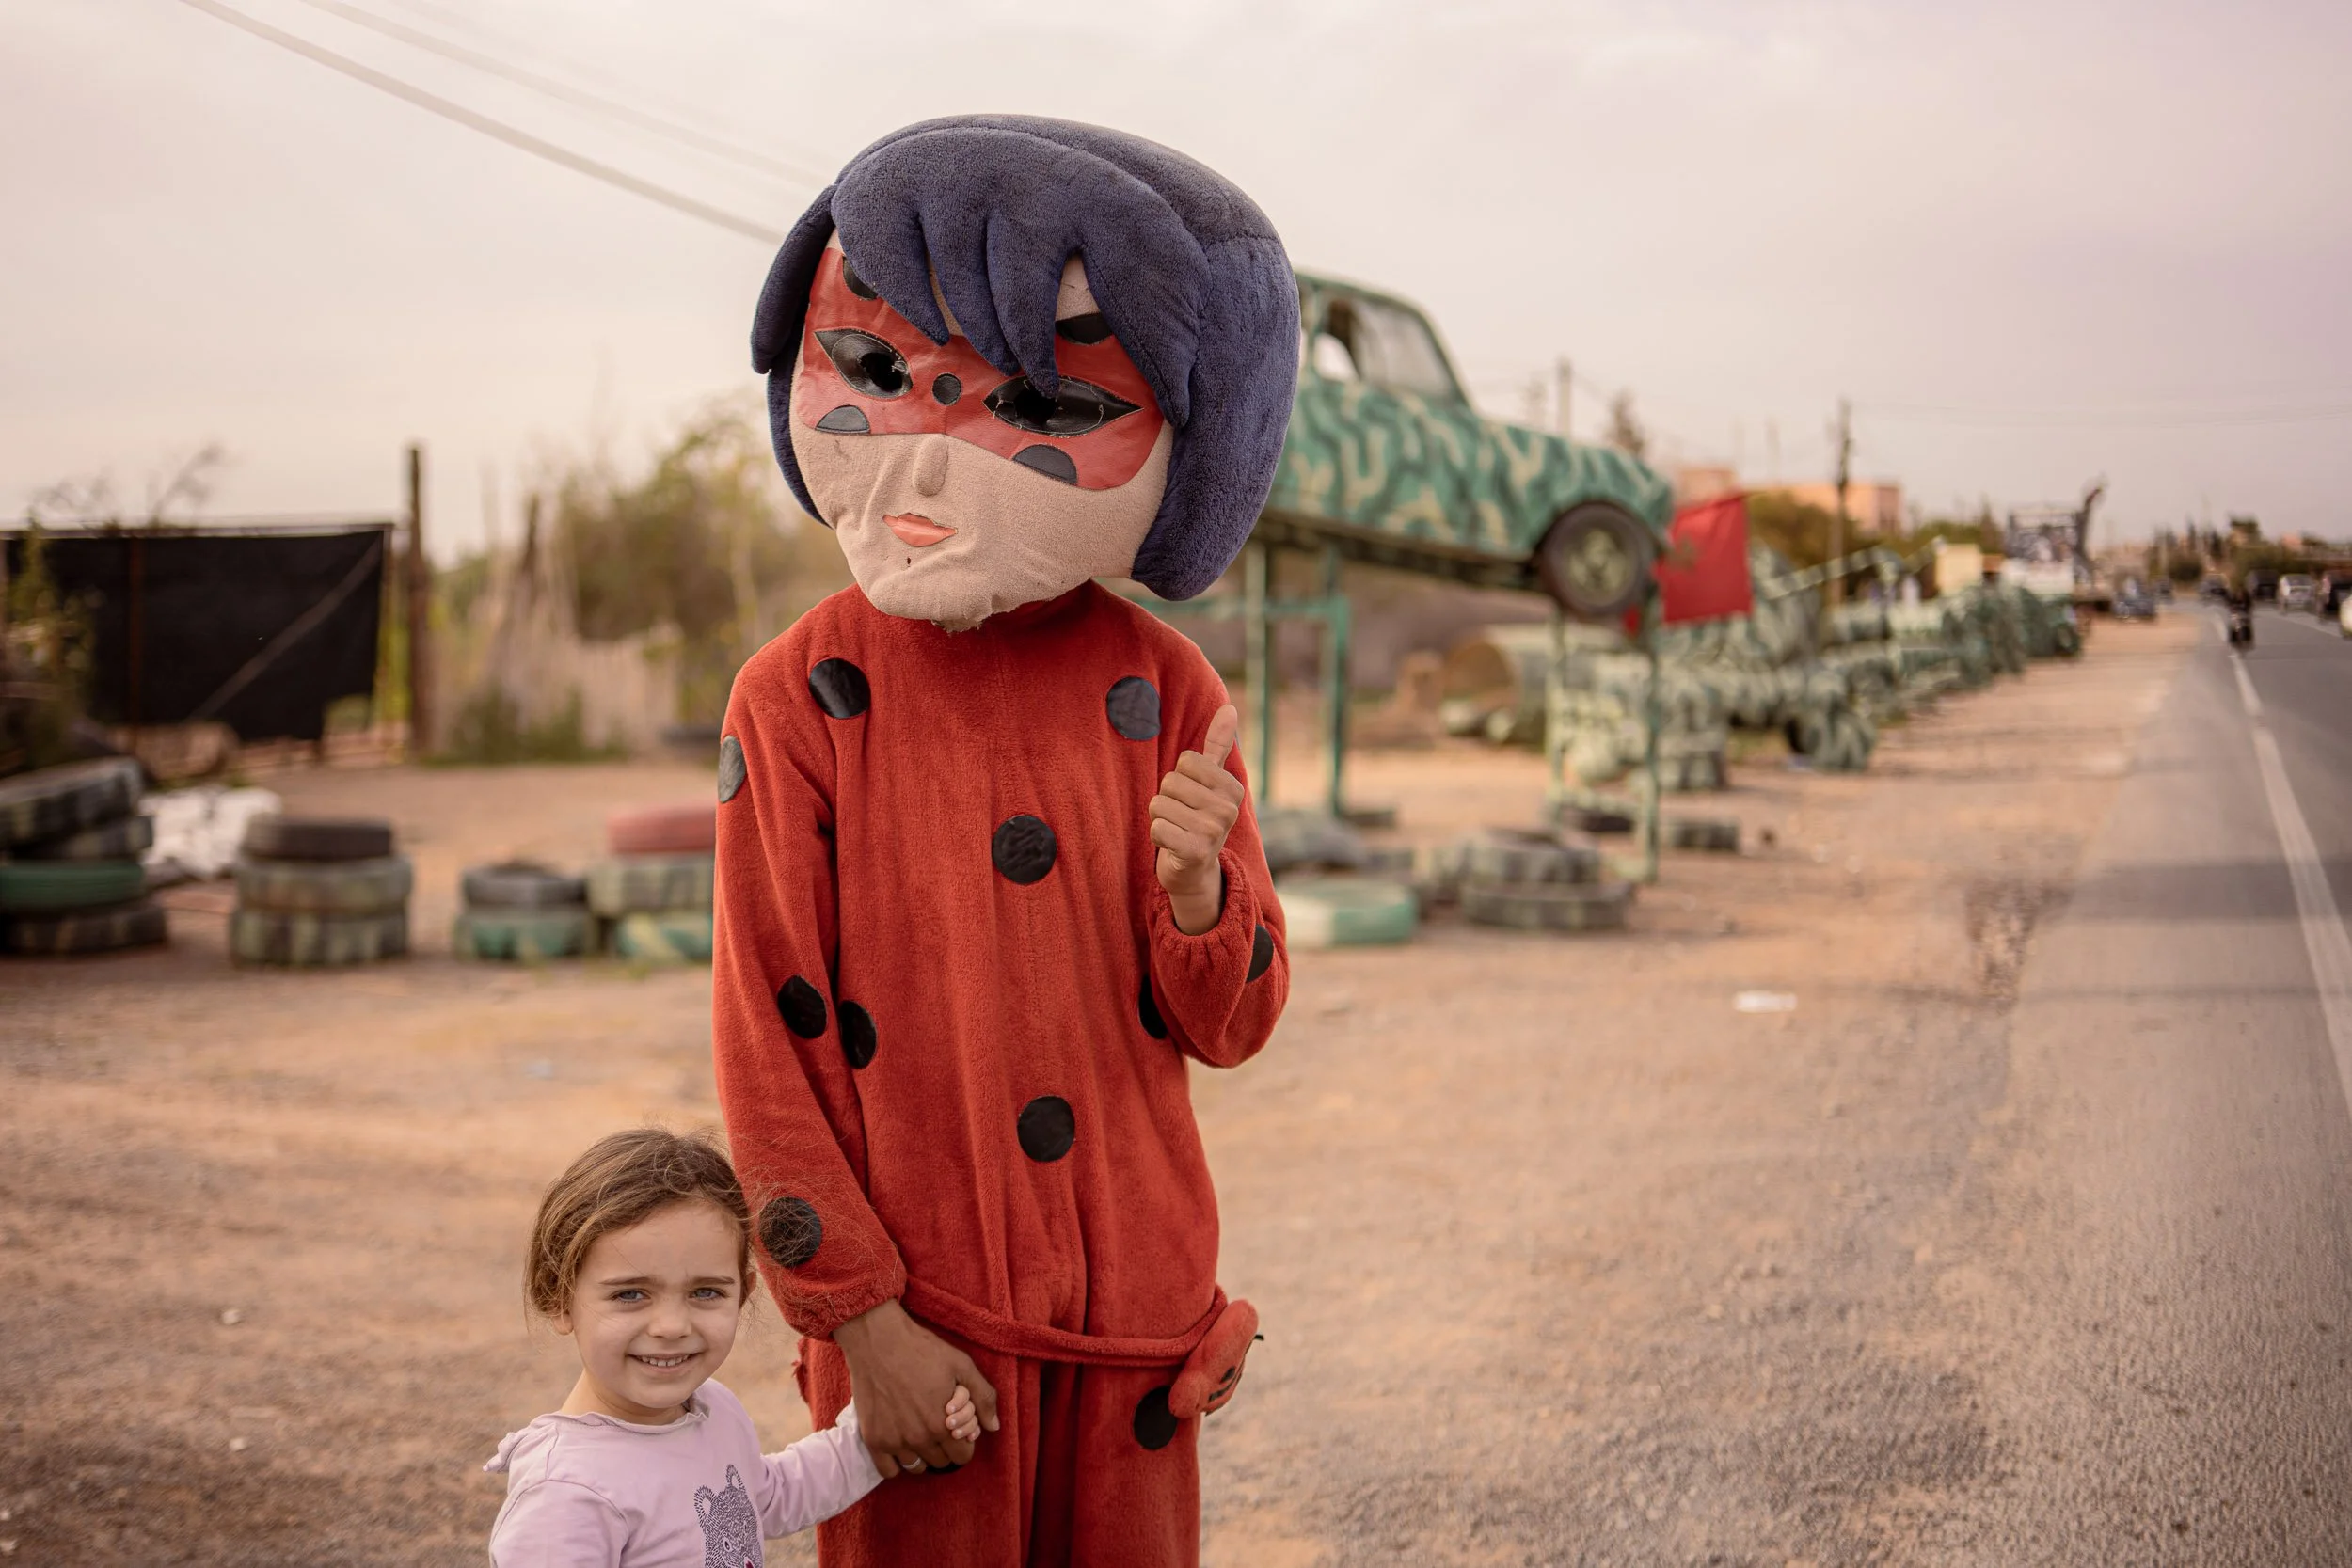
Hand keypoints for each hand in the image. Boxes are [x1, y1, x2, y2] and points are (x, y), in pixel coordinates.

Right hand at [834, 1300, 998, 1477]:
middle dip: (944, 1447)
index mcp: (944, 1424)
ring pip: (916, 1468)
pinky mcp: (873, 1439)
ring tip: (919, 1434)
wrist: (878, 1340)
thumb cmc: (922, 1350)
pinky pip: (888, 1471)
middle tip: (937, 1426)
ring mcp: (894, 1441)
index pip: (962, 1456)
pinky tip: (900, 1447)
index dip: (963, 1442)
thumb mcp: (961, 1365)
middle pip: (940, 1462)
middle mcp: (919, 1439)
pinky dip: (896, 1464)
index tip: (956, 1429)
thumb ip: (983, 1397)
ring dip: (922, 1455)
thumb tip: (994, 1426)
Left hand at [1151, 705, 1243, 935]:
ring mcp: (1214, 832)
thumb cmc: (1197, 818)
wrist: (1195, 871)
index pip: (1186, 761)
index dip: (1180, 779)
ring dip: (1160, 819)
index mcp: (1232, 788)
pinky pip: (1157, 828)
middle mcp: (1228, 809)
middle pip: (1170, 782)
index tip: (1191, 798)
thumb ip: (1217, 746)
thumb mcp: (1210, 782)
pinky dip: (1157, 837)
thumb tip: (1229, 708)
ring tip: (1177, 831)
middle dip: (1167, 800)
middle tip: (1182, 818)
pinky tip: (1172, 846)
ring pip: (1160, 804)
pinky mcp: (1195, 852)